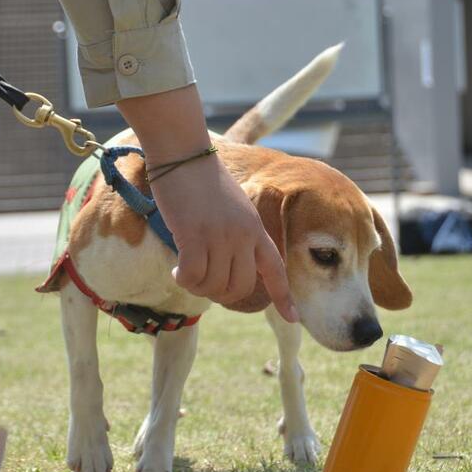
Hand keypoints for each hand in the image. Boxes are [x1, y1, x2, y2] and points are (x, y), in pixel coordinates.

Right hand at [116, 85, 297, 321]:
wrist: (185, 153)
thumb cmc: (204, 179)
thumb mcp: (234, 207)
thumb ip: (238, 234)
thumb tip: (226, 267)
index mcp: (256, 228)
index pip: (277, 269)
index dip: (285, 298)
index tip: (295, 318)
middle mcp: (243, 235)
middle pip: (240, 288)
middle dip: (221, 294)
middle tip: (202, 282)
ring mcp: (221, 236)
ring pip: (215, 285)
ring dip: (198, 287)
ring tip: (185, 274)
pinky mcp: (195, 236)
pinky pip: (193, 276)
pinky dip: (184, 280)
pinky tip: (176, 270)